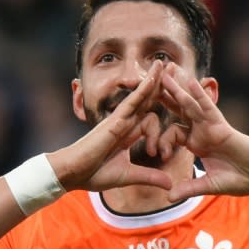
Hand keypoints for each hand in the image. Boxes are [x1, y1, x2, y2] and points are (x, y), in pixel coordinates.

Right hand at [50, 61, 172, 191]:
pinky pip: (132, 101)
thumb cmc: (94, 174)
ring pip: (141, 96)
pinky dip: (144, 89)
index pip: (149, 119)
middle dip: (160, 87)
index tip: (164, 140)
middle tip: (175, 71)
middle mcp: (125, 123)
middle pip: (147, 101)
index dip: (161, 124)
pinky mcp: (115, 120)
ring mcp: (120, 119)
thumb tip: (170, 185)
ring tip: (166, 63)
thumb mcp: (129, 177)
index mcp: (128, 134)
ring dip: (154, 80)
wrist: (73, 173)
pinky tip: (154, 78)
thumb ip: (150, 177)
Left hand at [158, 63, 248, 200]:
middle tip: (149, 83)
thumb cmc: (239, 179)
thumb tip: (168, 198)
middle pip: (179, 111)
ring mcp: (211, 127)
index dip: (162, 140)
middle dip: (165, 98)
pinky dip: (200, 95)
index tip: (157, 154)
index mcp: (197, 144)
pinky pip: (208, 108)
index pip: (173, 133)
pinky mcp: (221, 125)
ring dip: (177, 89)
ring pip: (190, 105)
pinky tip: (190, 82)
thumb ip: (189, 188)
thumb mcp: (208, 185)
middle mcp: (201, 132)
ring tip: (165, 73)